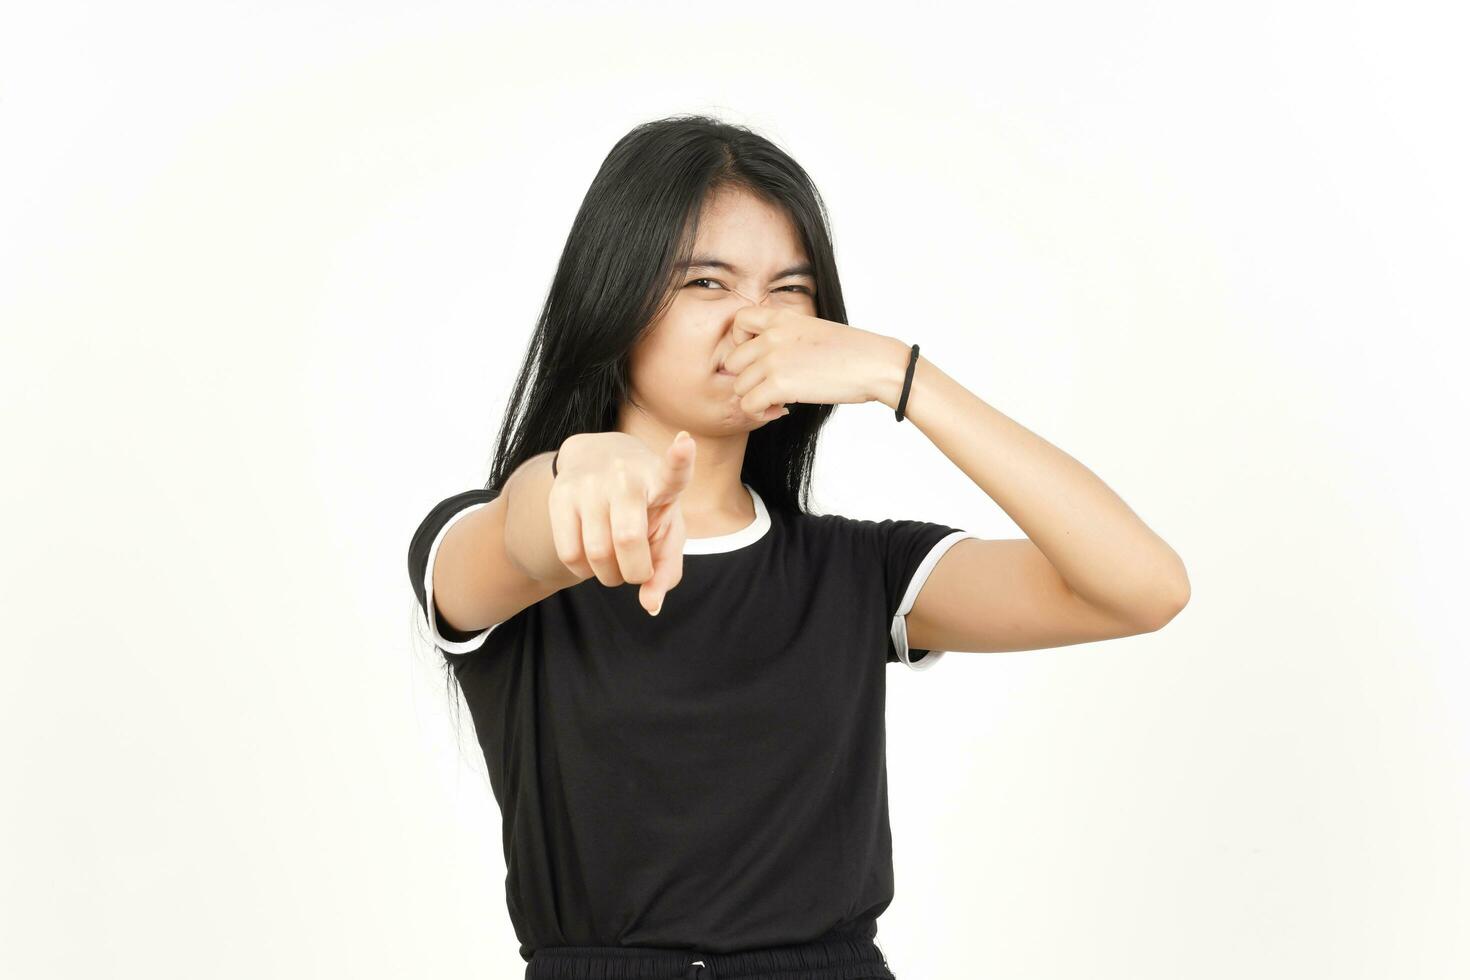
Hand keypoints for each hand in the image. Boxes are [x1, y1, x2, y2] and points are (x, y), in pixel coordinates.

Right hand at [548, 431, 693, 615]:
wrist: (597, 459)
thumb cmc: (645, 505)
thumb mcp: (665, 530)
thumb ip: (666, 570)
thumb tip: (651, 606)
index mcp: (660, 480)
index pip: (673, 470)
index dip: (680, 459)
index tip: (685, 442)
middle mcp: (624, 475)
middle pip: (628, 539)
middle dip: (634, 572)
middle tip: (636, 571)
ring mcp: (589, 482)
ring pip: (597, 553)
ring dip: (609, 576)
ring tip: (615, 566)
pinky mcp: (560, 494)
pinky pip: (569, 554)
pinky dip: (583, 571)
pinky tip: (591, 559)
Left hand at [718, 307, 907, 417]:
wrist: (876, 364)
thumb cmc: (852, 352)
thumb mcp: (813, 330)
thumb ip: (786, 337)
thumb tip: (768, 359)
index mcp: (781, 317)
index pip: (738, 322)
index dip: (740, 343)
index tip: (759, 359)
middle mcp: (771, 335)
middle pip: (732, 362)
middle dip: (747, 378)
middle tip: (770, 388)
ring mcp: (772, 359)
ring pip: (738, 386)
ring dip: (755, 398)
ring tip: (778, 401)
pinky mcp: (778, 384)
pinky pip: (748, 405)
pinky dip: (760, 414)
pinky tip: (782, 411)